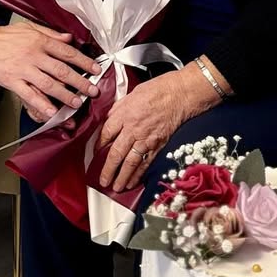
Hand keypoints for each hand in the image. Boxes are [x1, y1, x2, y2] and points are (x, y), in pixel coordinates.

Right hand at [0, 17, 99, 122]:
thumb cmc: (4, 36)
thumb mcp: (29, 28)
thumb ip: (50, 34)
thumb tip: (69, 39)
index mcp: (40, 41)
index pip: (67, 52)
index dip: (84, 61)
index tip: (96, 69)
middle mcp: (34, 55)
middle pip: (61, 70)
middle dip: (80, 82)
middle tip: (93, 90)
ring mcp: (23, 70)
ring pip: (48, 84)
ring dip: (65, 95)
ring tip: (77, 103)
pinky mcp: (12, 81)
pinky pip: (29, 95)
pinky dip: (41, 105)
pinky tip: (51, 113)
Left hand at [97, 73, 196, 192]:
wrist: (180, 94)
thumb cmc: (159, 89)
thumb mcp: (132, 93)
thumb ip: (119, 108)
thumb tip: (110, 118)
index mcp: (124, 114)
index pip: (106, 133)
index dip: (99, 145)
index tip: (96, 152)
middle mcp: (133, 129)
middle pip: (115, 153)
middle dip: (108, 169)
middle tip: (103, 180)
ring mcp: (146, 139)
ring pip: (130, 163)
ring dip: (122, 177)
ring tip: (116, 187)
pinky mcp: (158, 145)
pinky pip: (146, 163)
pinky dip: (139, 174)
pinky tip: (133, 181)